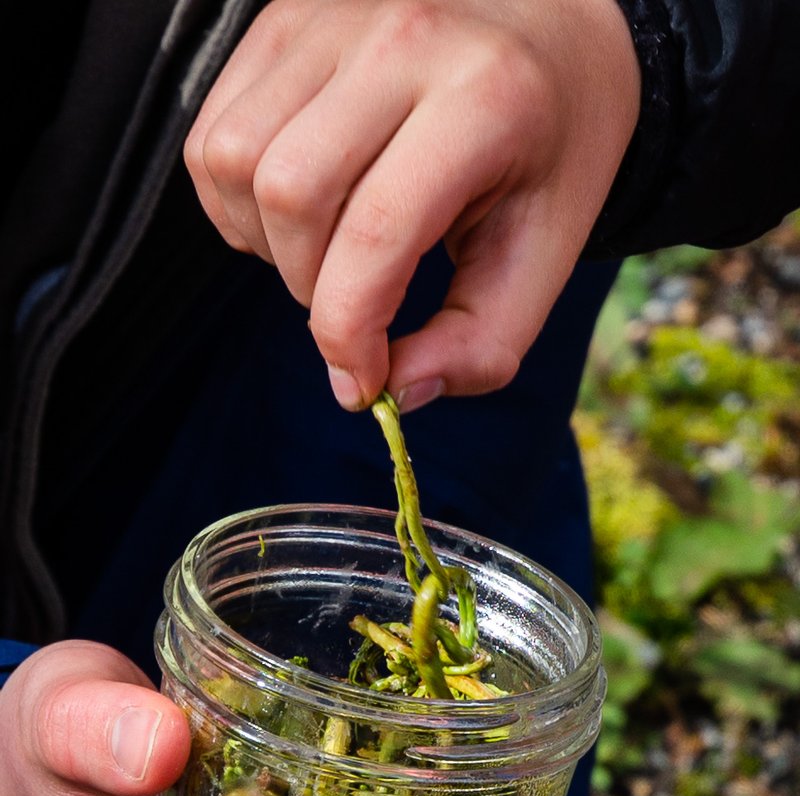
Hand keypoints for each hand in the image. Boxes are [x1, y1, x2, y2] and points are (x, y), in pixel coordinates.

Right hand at [184, 0, 638, 410]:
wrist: (548, 30)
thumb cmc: (548, 151)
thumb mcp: (545, 256)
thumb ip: (482, 343)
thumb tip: (397, 393)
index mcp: (484, 99)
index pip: (376, 233)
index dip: (349, 332)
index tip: (360, 382)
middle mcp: (400, 38)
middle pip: (289, 194)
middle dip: (310, 287)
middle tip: (357, 302)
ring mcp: (330, 17)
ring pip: (234, 161)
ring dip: (265, 242)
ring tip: (327, 251)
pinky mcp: (282, 18)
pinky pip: (213, 135)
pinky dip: (238, 200)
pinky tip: (299, 212)